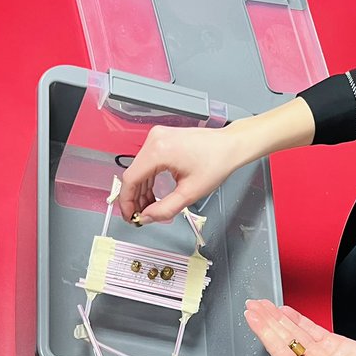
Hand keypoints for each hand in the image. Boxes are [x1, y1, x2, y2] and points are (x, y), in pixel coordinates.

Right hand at [117, 125, 243, 223]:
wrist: (229, 146)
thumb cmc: (216, 163)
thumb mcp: (189, 193)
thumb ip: (164, 209)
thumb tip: (146, 218)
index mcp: (158, 150)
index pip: (130, 179)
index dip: (126, 201)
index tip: (129, 216)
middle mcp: (154, 140)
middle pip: (133, 174)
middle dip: (134, 198)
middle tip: (139, 216)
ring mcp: (156, 137)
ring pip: (139, 169)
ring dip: (141, 190)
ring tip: (148, 208)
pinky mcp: (161, 139)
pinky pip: (147, 162)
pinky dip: (148, 179)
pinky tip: (152, 194)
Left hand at [244, 300, 355, 355]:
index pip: (277, 350)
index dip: (263, 333)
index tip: (252, 319)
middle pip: (281, 337)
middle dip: (265, 322)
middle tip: (251, 306)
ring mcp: (318, 351)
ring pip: (292, 330)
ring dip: (277, 318)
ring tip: (262, 305)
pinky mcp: (330, 342)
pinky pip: (308, 328)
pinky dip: (296, 319)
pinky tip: (284, 311)